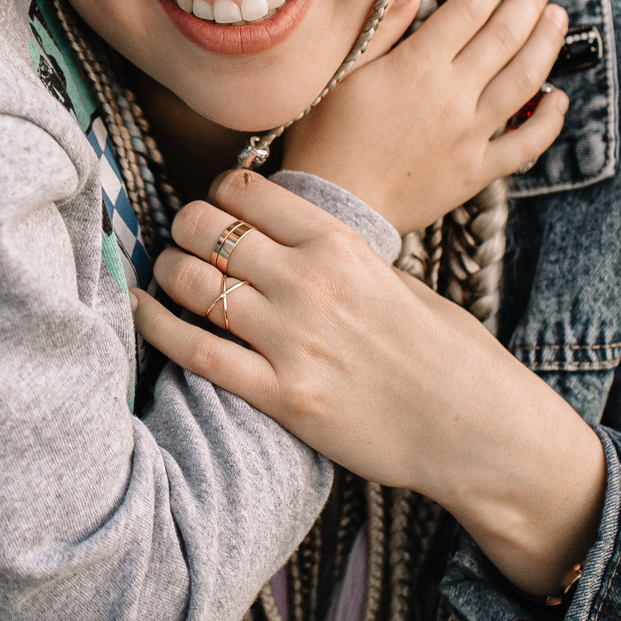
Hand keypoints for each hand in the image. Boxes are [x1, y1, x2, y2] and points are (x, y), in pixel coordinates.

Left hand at [132, 175, 604, 597]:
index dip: (214, 195)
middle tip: (182, 245)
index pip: (244, 191)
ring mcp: (292, 339)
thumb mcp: (398, 280)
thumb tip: (290, 242)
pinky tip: (141, 312)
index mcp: (340, 244)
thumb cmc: (448, 355)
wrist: (478, 428)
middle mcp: (310, 281)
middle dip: (183, 230)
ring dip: (166, 274)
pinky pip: (196, 352)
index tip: (212, 209)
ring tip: (165, 278)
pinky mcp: (282, 396)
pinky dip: (157, 327)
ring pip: (191, 282)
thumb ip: (339, 257)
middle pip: (206, 228)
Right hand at [279, 0, 568, 236]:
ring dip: (546, 44)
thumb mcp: (341, 74)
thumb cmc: (327, 138)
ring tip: (559, 17)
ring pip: (524, 81)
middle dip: (529, 0)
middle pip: (504, 37)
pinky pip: (525, 144)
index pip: (468, 11)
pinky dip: (548, 121)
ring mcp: (470, 135)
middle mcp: (451, 96)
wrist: (334, 208)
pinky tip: (560, 98)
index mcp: (417, 67)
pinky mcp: (476, 170)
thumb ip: (383, 30)